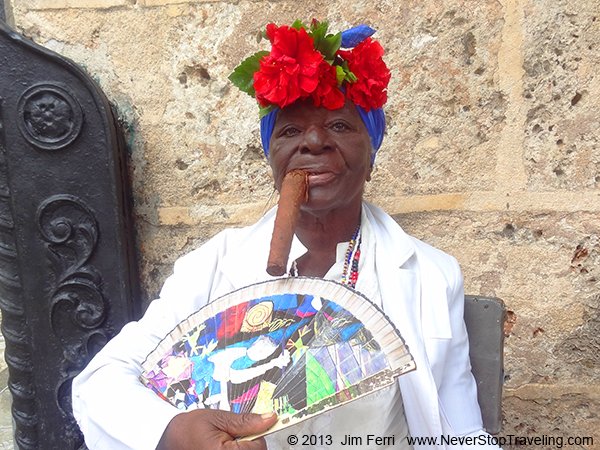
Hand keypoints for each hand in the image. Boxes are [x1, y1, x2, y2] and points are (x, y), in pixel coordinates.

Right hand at [156, 410, 277, 449]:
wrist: (169, 442)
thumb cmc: (188, 430)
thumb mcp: (216, 418)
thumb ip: (244, 421)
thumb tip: (269, 418)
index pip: (259, 446)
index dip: (255, 433)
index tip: (250, 425)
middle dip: (248, 442)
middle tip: (231, 434)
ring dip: (242, 447)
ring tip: (224, 441)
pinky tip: (223, 447)